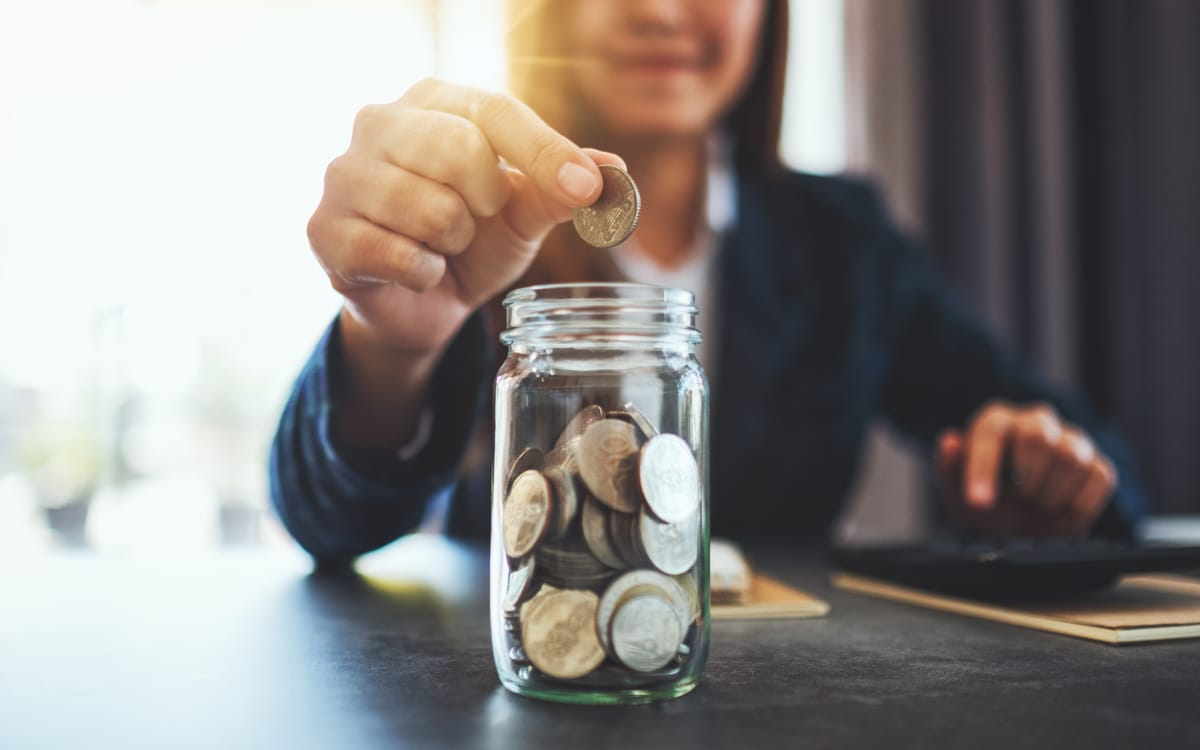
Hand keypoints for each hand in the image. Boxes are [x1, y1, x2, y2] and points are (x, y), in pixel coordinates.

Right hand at [307, 77, 624, 354]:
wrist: (422, 303)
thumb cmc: (472, 241)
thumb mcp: (523, 214)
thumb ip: (559, 189)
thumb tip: (612, 173)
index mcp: (434, 101)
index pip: (494, 110)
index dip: (545, 151)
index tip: (586, 188)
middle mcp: (380, 122)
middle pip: (458, 148)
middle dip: (487, 202)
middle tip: (478, 218)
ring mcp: (343, 173)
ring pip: (429, 209)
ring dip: (453, 243)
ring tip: (441, 244)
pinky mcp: (323, 229)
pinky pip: (398, 255)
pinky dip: (423, 273)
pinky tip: (414, 269)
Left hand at [936, 401, 1117, 535]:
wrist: (1024, 527)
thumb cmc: (987, 501)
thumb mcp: (957, 491)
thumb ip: (950, 466)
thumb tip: (950, 441)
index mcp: (996, 422)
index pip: (991, 433)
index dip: (984, 468)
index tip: (978, 502)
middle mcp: (1035, 421)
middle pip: (1038, 437)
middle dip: (1025, 480)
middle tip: (1018, 500)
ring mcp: (1071, 440)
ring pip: (1071, 458)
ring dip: (1050, 495)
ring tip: (1035, 507)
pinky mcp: (1098, 464)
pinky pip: (1099, 478)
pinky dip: (1078, 505)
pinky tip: (1060, 511)